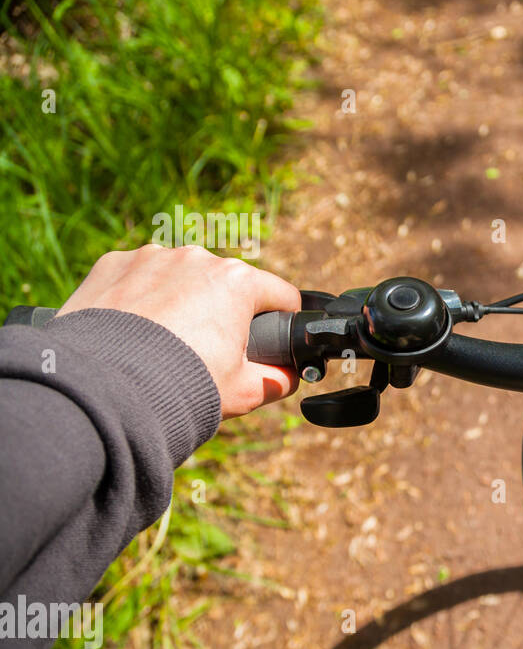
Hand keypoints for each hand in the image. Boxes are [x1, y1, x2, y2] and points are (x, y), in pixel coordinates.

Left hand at [59, 245, 300, 417]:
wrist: (106, 389)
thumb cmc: (184, 385)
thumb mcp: (246, 391)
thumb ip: (278, 379)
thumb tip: (288, 374)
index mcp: (238, 282)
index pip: (281, 294)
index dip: (284, 320)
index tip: (275, 339)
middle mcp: (197, 259)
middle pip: (227, 283)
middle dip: (224, 310)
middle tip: (208, 350)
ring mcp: (151, 257)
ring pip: (180, 277)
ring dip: (181, 300)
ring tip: (163, 341)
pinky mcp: (113, 263)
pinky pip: (138, 277)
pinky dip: (140, 298)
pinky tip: (133, 330)